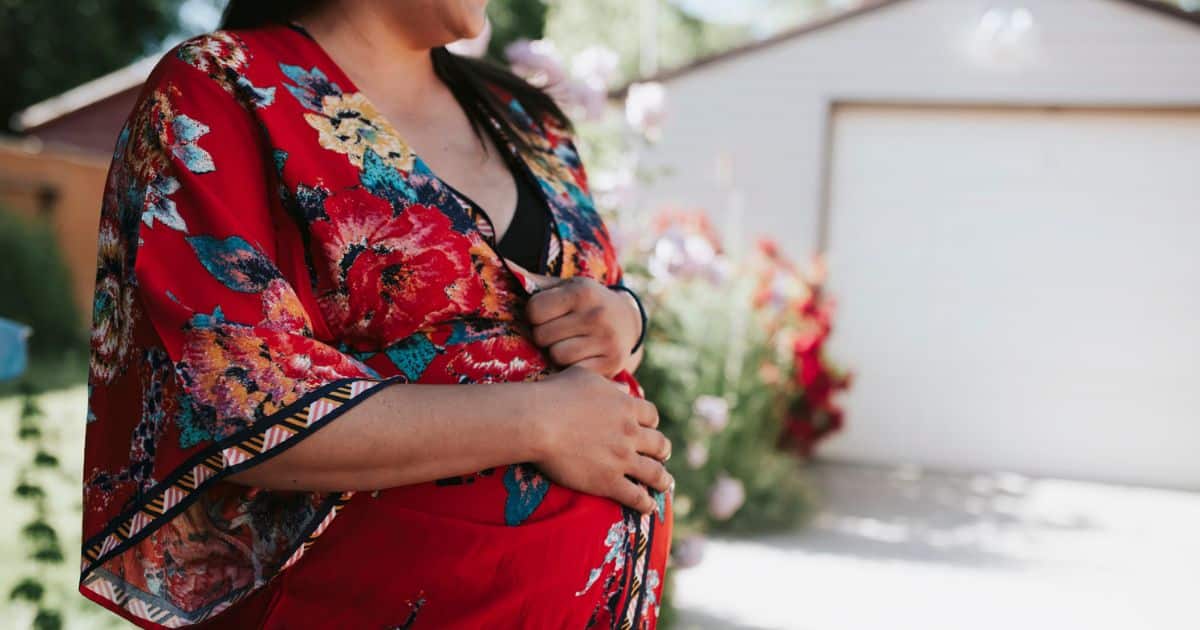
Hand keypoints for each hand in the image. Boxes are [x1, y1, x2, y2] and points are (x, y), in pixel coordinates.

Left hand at [506, 259, 642, 377]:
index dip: (534, 316)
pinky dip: (572, 367)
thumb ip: (533, 281)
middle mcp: (596, 314)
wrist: (628, 321)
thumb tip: (501, 264)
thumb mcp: (565, 286)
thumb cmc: (585, 303)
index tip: (546, 315)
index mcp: (581, 291)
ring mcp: (607, 340)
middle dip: (544, 336)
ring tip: (569, 344)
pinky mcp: (612, 363)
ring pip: (557, 356)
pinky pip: (574, 371)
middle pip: (542, 336)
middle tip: (557, 331)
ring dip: (558, 353)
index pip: (534, 311)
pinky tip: (580, 357)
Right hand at [531, 365, 671, 514]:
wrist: (538, 421)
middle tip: (660, 456)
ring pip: (655, 473)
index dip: (651, 423)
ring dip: (663, 480)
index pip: (651, 416)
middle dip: (662, 451)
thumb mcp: (586, 377)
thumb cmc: (555, 394)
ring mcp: (621, 459)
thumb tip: (622, 389)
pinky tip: (647, 507)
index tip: (647, 429)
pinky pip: (636, 496)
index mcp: (626, 407)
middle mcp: (630, 433)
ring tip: (664, 484)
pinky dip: (645, 503)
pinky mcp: (608, 481)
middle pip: (659, 444)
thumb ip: (608, 385)